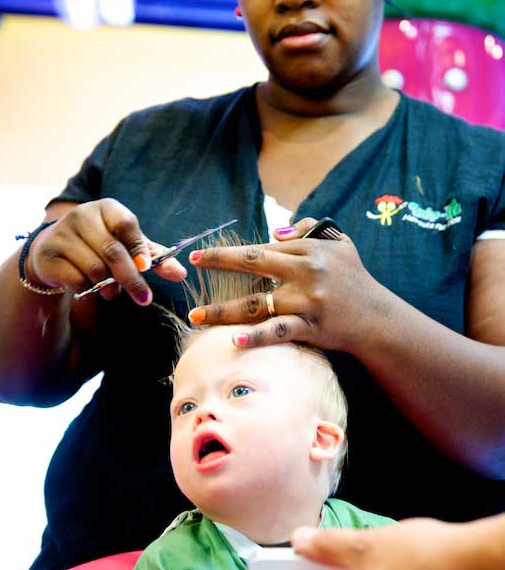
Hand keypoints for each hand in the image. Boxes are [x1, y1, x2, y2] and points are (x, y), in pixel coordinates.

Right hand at [27, 199, 186, 305]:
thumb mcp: (128, 247)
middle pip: (112, 251)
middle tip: (144, 298)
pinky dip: (87, 289)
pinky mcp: (48, 255)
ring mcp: (62, 234)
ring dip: (109, 287)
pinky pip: (74, 278)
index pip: (126, 224)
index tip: (147, 268)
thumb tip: (181, 274)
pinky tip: (89, 288)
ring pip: (94, 268)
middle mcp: (82, 216)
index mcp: (107, 208)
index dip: (138, 248)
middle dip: (131, 279)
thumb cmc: (101, 245)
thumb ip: (153, 258)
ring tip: (112, 293)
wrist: (56, 249)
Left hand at [187, 218, 381, 352]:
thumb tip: (274, 231)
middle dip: (220, 262)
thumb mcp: (339, 244)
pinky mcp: (311, 327)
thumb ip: (308, 229)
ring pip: (258, 304)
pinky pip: (279, 332)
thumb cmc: (354, 279)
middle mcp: (306, 273)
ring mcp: (307, 301)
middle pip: (255, 264)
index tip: (202, 255)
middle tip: (193, 264)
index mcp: (309, 251)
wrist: (377, 318)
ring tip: (196, 316)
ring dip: (224, 310)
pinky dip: (257, 337)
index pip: (262, 248)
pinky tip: (235, 340)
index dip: (230, 251)